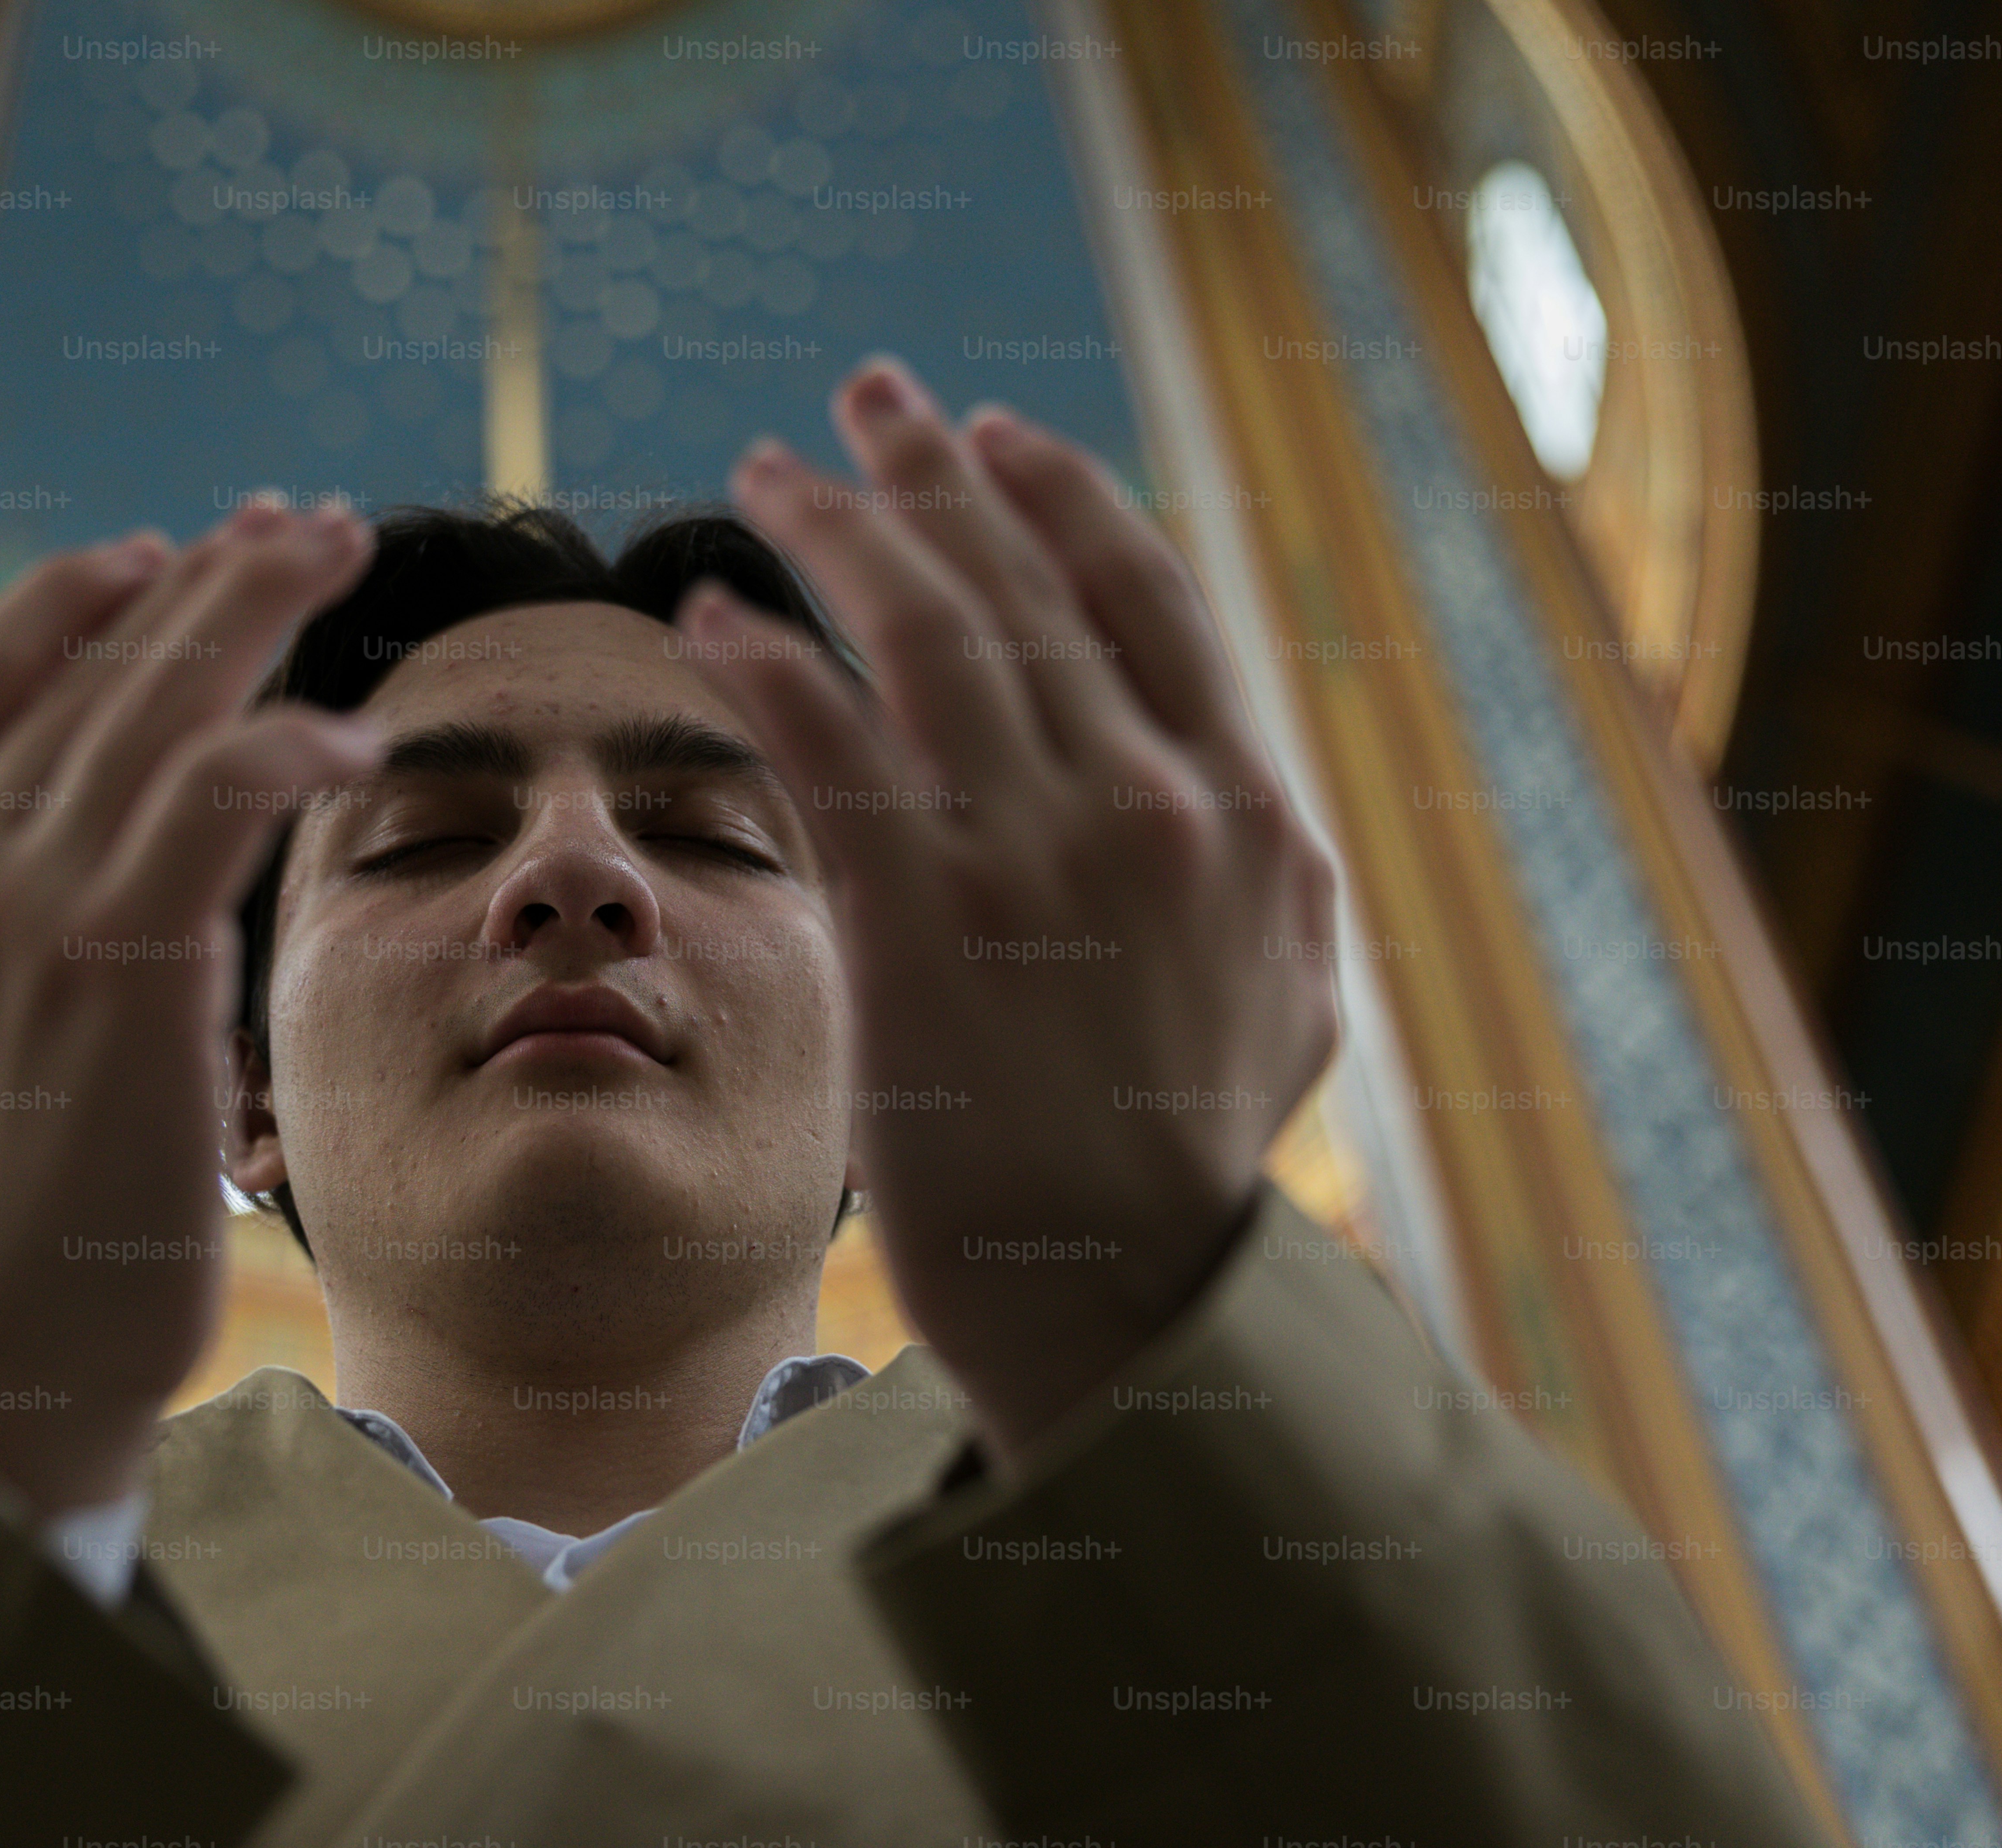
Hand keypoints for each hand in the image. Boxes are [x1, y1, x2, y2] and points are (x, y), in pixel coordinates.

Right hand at [0, 499, 383, 1513]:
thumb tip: (63, 802)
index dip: (78, 599)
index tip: (161, 551)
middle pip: (86, 669)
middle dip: (205, 579)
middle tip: (296, 522)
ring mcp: (5, 912)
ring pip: (157, 704)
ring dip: (258, 609)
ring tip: (336, 551)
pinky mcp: (111, 965)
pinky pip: (216, 797)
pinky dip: (289, 741)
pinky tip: (356, 731)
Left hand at [673, 358, 1339, 1468]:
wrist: (1128, 1295)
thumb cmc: (1193, 1153)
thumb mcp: (1287, 990)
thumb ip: (1255, 866)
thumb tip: (1226, 773)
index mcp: (1245, 809)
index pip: (1144, 594)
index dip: (1056, 493)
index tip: (990, 433)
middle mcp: (1151, 808)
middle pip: (1020, 582)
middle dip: (928, 469)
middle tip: (864, 398)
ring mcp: (1034, 863)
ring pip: (920, 632)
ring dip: (832, 532)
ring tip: (762, 477)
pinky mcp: (919, 929)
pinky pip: (827, 750)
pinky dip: (767, 665)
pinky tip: (714, 620)